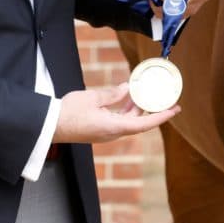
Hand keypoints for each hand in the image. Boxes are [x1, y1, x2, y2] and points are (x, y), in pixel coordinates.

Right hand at [52, 83, 179, 143]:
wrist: (49, 125)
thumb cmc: (68, 113)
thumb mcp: (92, 98)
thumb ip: (112, 94)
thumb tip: (126, 89)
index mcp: (112, 127)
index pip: (144, 124)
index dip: (161, 117)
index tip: (175, 109)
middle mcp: (111, 133)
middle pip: (137, 122)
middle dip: (150, 109)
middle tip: (162, 96)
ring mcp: (105, 133)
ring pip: (128, 121)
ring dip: (136, 108)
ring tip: (143, 92)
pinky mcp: (98, 130)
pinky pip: (118, 120)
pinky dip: (125, 109)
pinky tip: (126, 96)